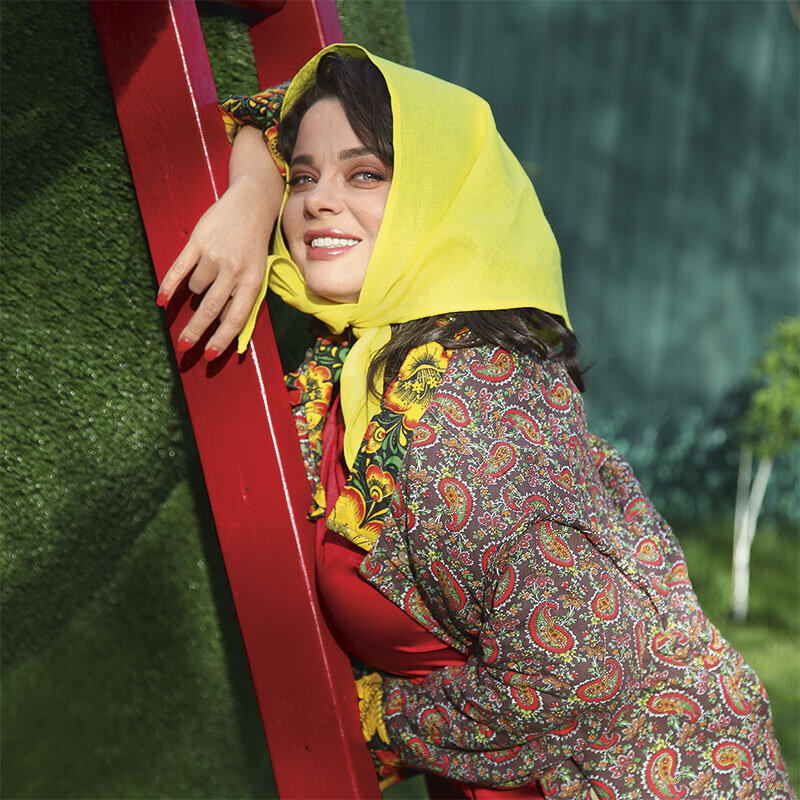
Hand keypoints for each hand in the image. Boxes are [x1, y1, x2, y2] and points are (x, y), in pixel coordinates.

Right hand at [156, 125, 283, 359]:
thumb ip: (242, 297)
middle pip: (211, 309)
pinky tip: (160, 300)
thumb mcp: (256, 272)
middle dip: (196, 332)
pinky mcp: (198, 242)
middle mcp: (234, 270)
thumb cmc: (253, 244)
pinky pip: (179, 270)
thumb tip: (225, 328)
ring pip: (195, 287)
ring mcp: (215, 255)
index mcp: (252, 281)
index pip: (235, 317)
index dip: (222, 339)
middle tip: (183, 347)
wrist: (252, 203)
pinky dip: (168, 286)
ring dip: (194, 289)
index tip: (209, 356)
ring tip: (205, 276)